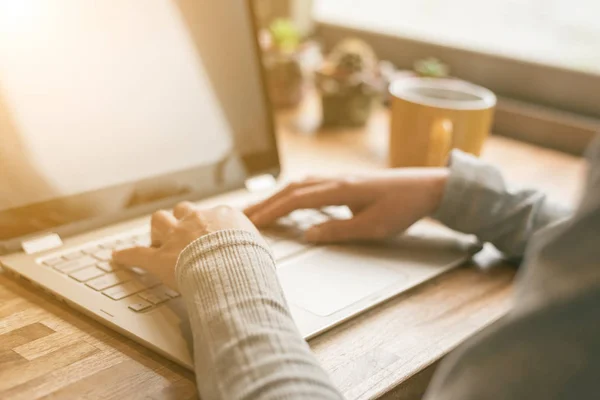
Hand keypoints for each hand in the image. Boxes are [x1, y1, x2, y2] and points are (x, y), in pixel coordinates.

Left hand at [113, 202, 258, 288]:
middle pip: (183, 209)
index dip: (208, 224)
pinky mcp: (159, 258)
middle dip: (181, 219)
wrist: (234, 270)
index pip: (211, 213)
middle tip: (183, 233)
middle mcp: (196, 220)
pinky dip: (127, 256)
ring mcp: (176, 237)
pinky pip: (137, 254)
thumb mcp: (260, 247)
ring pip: (159, 221)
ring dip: (158, 230)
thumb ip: (252, 244)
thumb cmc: (250, 262)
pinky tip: (117, 257)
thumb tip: (256, 250)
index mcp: (221, 216)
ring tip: (157, 239)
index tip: (209, 233)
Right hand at [245, 169, 448, 242]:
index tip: (251, 224)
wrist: (425, 187)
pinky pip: (309, 185)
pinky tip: (288, 200)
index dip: (271, 212)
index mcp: (339, 190)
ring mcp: (338, 178)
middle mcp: (334, 180)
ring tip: (258, 209)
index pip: (296, 200)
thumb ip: (339, 230)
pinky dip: (291, 193)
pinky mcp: (343, 181)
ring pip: (298, 184)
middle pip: (291, 189)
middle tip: (241, 218)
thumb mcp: (373, 227)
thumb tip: (307, 234)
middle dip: (265, 203)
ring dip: (275, 196)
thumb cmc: (403, 208)